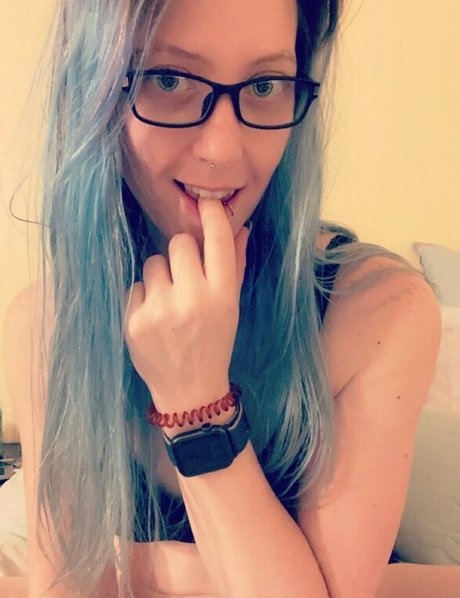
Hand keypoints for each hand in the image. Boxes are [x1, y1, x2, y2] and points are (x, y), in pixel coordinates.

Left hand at [124, 198, 250, 410]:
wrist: (190, 392)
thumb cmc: (215, 344)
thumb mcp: (231, 307)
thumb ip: (234, 266)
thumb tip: (240, 227)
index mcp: (222, 296)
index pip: (217, 241)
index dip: (212, 216)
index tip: (207, 205)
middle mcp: (192, 299)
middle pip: (178, 243)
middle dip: (182, 255)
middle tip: (186, 277)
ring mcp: (160, 310)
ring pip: (153, 263)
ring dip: (161, 277)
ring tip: (170, 303)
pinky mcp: (134, 321)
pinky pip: (136, 286)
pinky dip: (145, 298)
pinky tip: (156, 319)